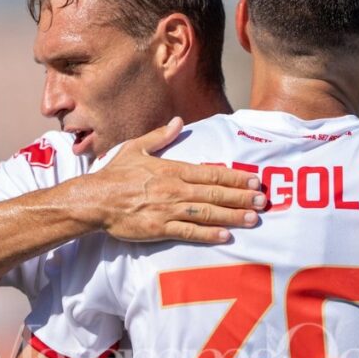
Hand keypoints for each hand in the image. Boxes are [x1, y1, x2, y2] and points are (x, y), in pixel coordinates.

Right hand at [74, 117, 265, 243]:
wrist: (94, 200)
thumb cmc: (115, 174)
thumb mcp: (136, 148)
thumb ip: (160, 136)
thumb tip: (178, 122)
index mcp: (172, 169)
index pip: (211, 172)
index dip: (235, 176)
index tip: (254, 180)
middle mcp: (175, 189)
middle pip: (215, 192)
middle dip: (242, 196)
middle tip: (264, 200)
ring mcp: (168, 210)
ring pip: (207, 212)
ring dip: (232, 215)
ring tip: (253, 218)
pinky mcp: (160, 228)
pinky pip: (189, 232)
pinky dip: (209, 234)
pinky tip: (226, 235)